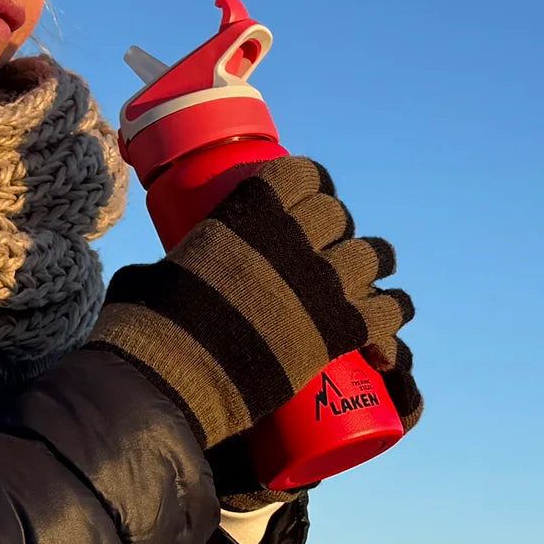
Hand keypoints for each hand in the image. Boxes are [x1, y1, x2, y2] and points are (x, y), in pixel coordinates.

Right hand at [87, 156, 420, 450]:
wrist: (175, 369)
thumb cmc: (153, 319)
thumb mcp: (164, 266)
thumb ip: (175, 263)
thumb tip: (152, 274)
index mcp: (251, 210)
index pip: (303, 174)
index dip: (312, 183)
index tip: (309, 199)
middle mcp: (293, 235)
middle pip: (338, 216)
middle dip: (335, 231)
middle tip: (323, 253)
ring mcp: (322, 279)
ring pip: (372, 255)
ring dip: (370, 266)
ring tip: (366, 285)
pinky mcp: (340, 326)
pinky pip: (387, 312)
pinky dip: (390, 321)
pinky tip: (389, 339)